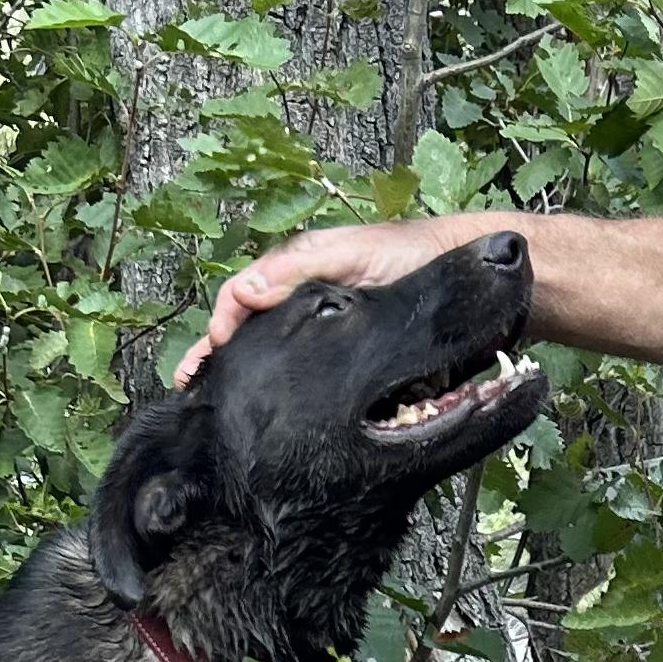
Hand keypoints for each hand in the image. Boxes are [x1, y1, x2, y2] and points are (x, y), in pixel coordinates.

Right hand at [173, 217, 456, 385]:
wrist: (474, 280)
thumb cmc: (413, 257)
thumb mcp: (353, 255)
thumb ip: (300, 266)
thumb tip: (244, 291)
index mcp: (297, 271)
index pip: (241, 295)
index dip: (221, 324)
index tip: (211, 355)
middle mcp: (302, 300)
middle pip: (246, 327)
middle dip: (215, 355)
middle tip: (188, 388)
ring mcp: (320, 330)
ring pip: (268, 351)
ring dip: (237, 373)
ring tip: (212, 404)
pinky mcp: (342, 355)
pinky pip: (299, 371)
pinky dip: (273, 386)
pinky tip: (262, 406)